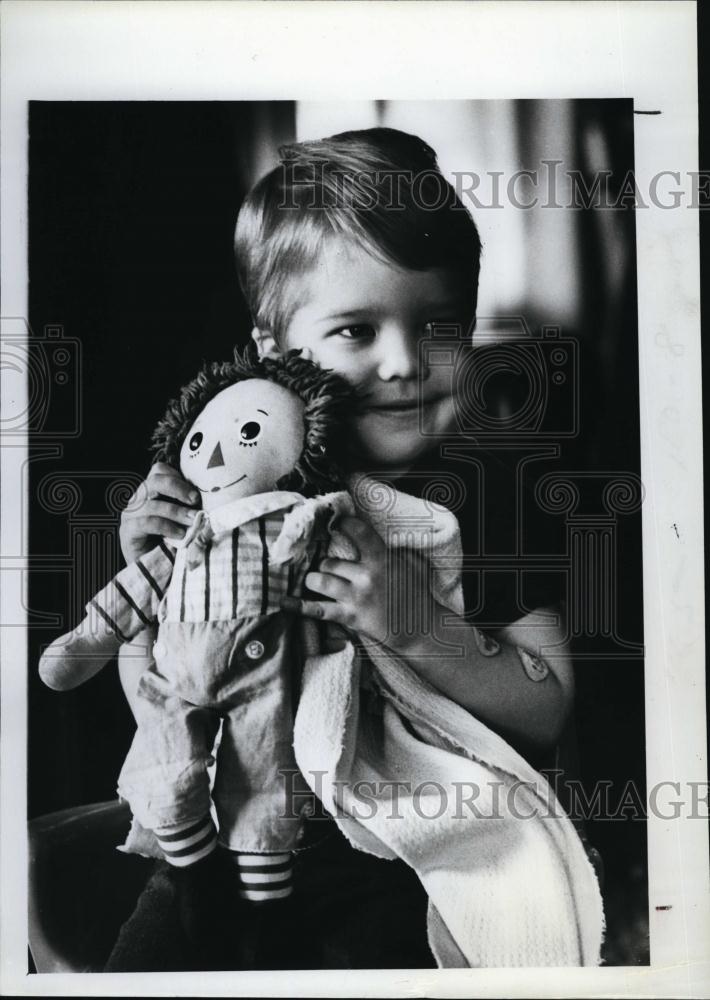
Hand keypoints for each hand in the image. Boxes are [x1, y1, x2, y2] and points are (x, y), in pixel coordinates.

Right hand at [119, 462, 199, 562]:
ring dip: (177, 512)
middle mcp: (138, 499)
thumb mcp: (186, 519)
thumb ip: (191, 505)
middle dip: (178, 488)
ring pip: (152, 503)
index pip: (159, 470)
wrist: (159, 572)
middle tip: (195, 500)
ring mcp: (130, 514)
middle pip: (154, 480)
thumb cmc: (175, 542)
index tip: (196, 493)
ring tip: (193, 521)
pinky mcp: (128, 531)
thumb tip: (214, 496)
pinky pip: (147, 522)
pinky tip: (180, 535)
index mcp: (152, 492)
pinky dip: (167, 527)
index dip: (178, 477)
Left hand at [282, 515, 432, 648]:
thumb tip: (377, 535)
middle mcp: (366, 576)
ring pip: (319, 581)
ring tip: (317, 581)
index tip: (335, 521)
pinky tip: (284, 602)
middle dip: (326, 564)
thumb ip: (395, 548)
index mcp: (382, 559)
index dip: (343, 523)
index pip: (358, 532)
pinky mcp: (349, 617)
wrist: (420, 629)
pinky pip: (318, 610)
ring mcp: (355, 597)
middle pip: (330, 562)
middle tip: (330, 567)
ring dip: (314, 580)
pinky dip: (299, 606)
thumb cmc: (417, 594)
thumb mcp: (413, 563)